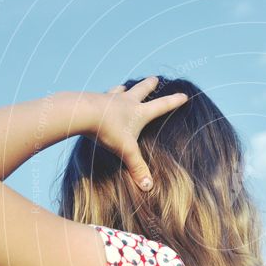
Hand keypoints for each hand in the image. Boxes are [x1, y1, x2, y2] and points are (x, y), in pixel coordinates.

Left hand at [85, 76, 187, 190]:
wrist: (81, 113)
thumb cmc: (107, 130)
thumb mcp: (125, 150)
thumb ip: (137, 168)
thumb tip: (149, 187)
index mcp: (138, 112)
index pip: (161, 106)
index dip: (174, 102)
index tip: (184, 95)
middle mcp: (126, 101)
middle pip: (141, 90)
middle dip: (150, 85)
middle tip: (155, 78)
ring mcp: (109, 98)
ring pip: (120, 90)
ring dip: (125, 88)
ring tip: (125, 86)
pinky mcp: (93, 99)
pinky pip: (101, 96)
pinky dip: (104, 96)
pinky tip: (99, 97)